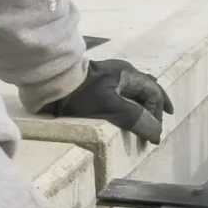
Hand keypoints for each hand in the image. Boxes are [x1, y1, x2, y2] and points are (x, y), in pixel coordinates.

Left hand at [37, 57, 171, 142]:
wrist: (48, 84)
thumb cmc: (80, 95)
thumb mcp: (110, 107)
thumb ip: (136, 118)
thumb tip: (156, 132)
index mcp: (128, 73)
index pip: (154, 92)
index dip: (158, 113)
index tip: (155, 135)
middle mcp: (121, 72)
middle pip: (146, 89)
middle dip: (154, 108)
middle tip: (158, 125)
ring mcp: (108, 77)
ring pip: (133, 92)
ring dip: (141, 107)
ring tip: (145, 122)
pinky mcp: (96, 85)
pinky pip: (120, 94)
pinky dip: (128, 106)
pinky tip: (125, 116)